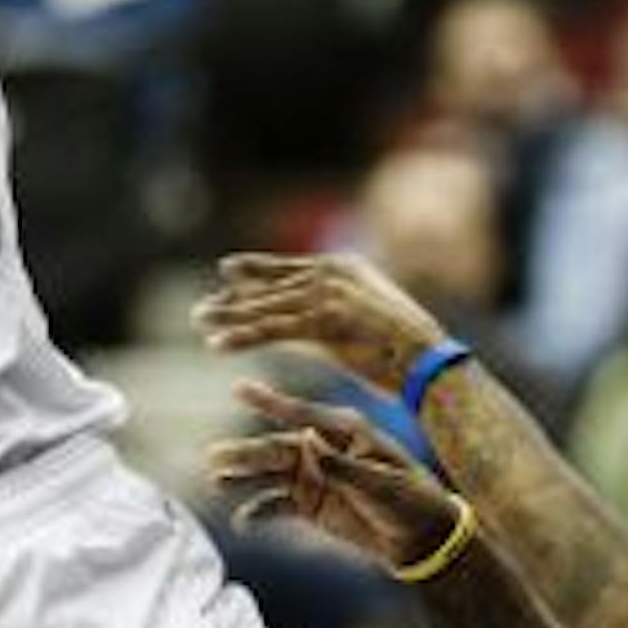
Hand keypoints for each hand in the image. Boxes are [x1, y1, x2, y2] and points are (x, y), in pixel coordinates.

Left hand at [195, 250, 446, 393]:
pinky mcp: (324, 319)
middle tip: (202, 311)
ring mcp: (329, 293)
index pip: (289, 267)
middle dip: (234, 298)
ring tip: (200, 323)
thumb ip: (325, 313)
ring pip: (267, 306)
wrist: (427, 361)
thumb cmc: (399, 351)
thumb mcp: (358, 320)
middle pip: (272, 285)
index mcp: (345, 266)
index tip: (227, 272)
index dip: (255, 271)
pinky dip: (242, 337)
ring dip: (229, 316)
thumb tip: (292, 322)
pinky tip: (218, 346)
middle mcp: (334, 272)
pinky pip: (273, 329)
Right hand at [208, 382, 460, 569]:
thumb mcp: (381, 482)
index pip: (301, 415)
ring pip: (270, 474)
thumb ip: (342, 465)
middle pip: (276, 447)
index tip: (239, 390)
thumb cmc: (410, 500)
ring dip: (243, 478)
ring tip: (216, 483)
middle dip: (245, 452)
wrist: (422, 538)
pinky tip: (242, 520)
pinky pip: (277, 505)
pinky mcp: (311, 504)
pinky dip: (258, 511)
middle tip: (214, 456)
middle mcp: (323, 449)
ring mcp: (315, 476)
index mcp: (345, 431)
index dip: (269, 403)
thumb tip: (306, 439)